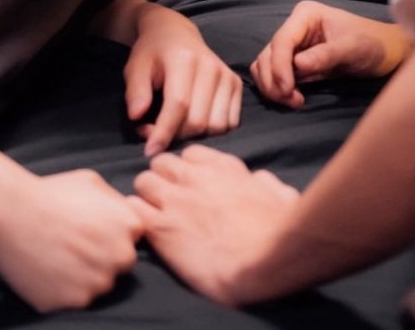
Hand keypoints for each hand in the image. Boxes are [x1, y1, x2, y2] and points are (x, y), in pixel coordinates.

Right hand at [0, 169, 142, 313]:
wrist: (12, 213)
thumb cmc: (52, 193)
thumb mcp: (93, 182)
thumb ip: (116, 202)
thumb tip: (125, 215)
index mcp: (130, 226)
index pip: (133, 239)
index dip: (113, 235)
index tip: (93, 230)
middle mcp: (120, 257)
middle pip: (120, 265)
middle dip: (103, 257)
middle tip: (76, 245)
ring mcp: (98, 283)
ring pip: (99, 285)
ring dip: (84, 275)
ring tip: (59, 255)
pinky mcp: (73, 303)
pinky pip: (75, 300)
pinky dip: (64, 289)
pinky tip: (49, 269)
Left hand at [125, 6, 242, 156]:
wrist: (176, 34)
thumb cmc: (152, 53)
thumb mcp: (135, 66)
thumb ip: (135, 91)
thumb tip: (137, 117)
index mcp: (185, 59)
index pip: (178, 104)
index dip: (163, 132)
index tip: (150, 152)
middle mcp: (211, 66)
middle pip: (198, 121)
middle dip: (175, 136)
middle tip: (154, 131)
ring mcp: (226, 75)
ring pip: (216, 126)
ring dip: (194, 136)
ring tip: (174, 125)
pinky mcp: (235, 84)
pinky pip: (229, 122)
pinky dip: (211, 131)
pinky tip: (193, 121)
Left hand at [132, 144, 298, 305]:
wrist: (264, 260)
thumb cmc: (280, 230)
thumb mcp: (280, 194)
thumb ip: (264, 182)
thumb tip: (260, 180)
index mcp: (224, 167)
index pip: (190, 153)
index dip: (187, 169)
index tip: (189, 185)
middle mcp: (195, 177)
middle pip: (161, 162)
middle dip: (161, 178)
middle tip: (166, 201)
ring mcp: (175, 200)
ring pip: (143, 181)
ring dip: (146, 196)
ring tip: (153, 216)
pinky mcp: (161, 228)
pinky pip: (134, 209)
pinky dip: (135, 215)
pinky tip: (145, 230)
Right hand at [251, 0, 410, 107]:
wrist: (386, 53)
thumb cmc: (373, 44)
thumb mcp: (353, 49)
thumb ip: (326, 55)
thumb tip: (298, 65)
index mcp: (305, 15)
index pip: (281, 41)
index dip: (279, 67)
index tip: (287, 90)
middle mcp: (295, 27)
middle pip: (268, 54)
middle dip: (274, 79)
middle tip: (292, 100)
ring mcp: (294, 44)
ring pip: (266, 65)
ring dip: (273, 86)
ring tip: (295, 100)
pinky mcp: (295, 61)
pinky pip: (275, 74)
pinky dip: (278, 87)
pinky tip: (295, 97)